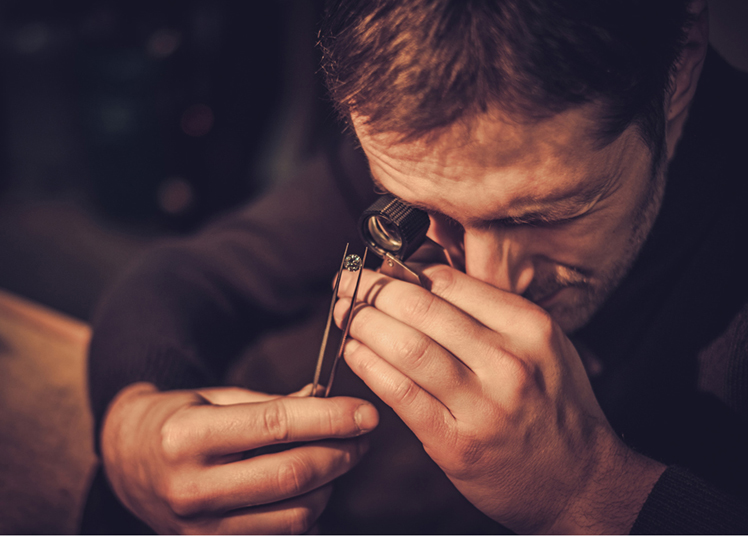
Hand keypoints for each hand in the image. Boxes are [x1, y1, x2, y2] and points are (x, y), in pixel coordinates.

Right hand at [100, 382, 377, 533]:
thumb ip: (274, 403)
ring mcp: (200, 528)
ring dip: (331, 486)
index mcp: (187, 436)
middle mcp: (191, 487)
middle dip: (341, 454)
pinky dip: (309, 514)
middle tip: (363, 436)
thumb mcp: (217, 398)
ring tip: (337, 459)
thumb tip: (330, 402)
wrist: (128, 461)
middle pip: (291, 476)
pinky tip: (313, 488)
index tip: (366, 413)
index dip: (330, 419)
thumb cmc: (180, 420)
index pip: (276, 426)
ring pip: (295, 515)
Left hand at [335, 265, 663, 532]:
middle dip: (373, 290)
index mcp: (529, 327)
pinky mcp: (456, 442)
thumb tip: (421, 278)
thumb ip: (489, 312)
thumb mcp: (541, 345)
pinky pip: (400, 393)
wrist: (580, 481)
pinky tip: (353, 351)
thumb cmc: (554, 408)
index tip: (380, 267)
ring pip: (406, 346)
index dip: (403, 269)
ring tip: (345, 313)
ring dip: (363, 323)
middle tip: (349, 283)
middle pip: (422, 308)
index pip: (449, 282)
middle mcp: (508, 361)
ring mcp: (482, 404)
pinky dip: (368, 366)